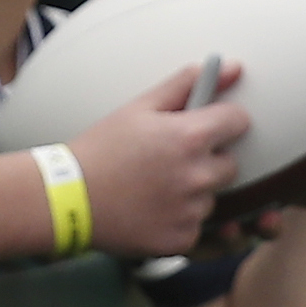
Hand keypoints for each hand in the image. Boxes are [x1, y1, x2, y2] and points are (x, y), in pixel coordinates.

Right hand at [66, 65, 252, 257]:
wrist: (66, 198)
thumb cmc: (101, 149)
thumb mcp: (140, 108)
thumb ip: (188, 84)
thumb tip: (232, 67)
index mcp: (189, 137)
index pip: (238, 122)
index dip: (221, 122)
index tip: (204, 127)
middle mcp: (196, 176)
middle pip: (230, 164)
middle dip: (208, 160)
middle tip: (170, 161)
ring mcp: (189, 211)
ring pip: (211, 197)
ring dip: (192, 193)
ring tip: (154, 188)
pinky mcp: (181, 239)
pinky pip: (195, 225)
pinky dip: (179, 220)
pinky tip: (150, 210)